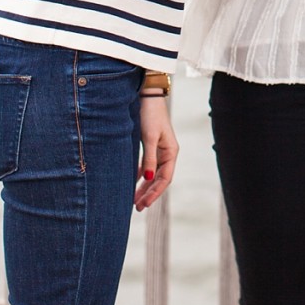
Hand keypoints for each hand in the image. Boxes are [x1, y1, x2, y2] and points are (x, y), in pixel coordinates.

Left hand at [135, 94, 178, 209]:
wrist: (147, 96)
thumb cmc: (150, 115)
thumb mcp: (149, 138)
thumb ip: (149, 159)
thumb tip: (147, 179)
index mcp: (171, 152)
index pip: (165, 179)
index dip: (154, 193)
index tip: (143, 205)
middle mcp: (167, 152)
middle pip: (159, 179)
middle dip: (149, 194)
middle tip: (137, 208)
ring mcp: (160, 149)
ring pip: (153, 174)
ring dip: (145, 187)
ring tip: (135, 200)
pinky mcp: (151, 145)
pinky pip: (147, 166)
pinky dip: (141, 175)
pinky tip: (133, 182)